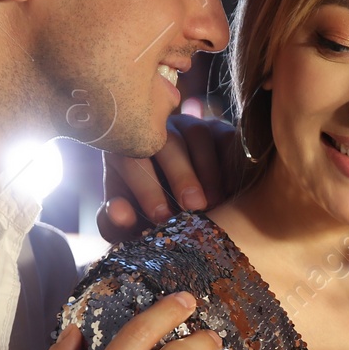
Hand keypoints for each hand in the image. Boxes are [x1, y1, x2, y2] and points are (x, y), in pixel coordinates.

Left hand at [98, 113, 241, 239]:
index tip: (161, 217)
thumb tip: (119, 213)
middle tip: (193, 207)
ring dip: (207, 169)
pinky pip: (226, 136)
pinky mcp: (219, 129)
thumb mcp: (130, 221)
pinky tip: (231, 189)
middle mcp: (156, 132)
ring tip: (215, 202)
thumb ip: (117, 222)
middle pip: (166, 142)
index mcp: (126, 151)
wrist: (190, 208)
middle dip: (180, 175)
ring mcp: (189, 127)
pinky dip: (230, 161)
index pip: (130, 161)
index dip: (146, 188)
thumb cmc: (151, 214)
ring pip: (197, 134)